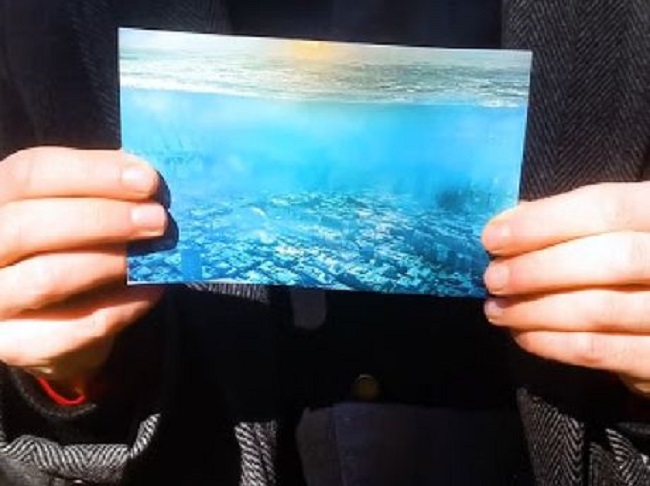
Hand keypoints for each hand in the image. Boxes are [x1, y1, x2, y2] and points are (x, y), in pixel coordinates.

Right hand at [0, 147, 166, 390]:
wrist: (55, 323)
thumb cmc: (69, 249)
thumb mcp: (77, 209)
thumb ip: (102, 191)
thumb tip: (149, 179)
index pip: (30, 173)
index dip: (93, 172)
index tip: (149, 180)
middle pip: (29, 225)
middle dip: (103, 219)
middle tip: (158, 220)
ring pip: (47, 278)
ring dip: (111, 262)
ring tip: (157, 253)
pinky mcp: (14, 344)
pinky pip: (73, 328)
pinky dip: (121, 307)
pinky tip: (153, 290)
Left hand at [482, 182, 649, 397]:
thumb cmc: (630, 270)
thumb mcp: (615, 232)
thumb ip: (571, 222)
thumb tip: (509, 221)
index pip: (608, 207)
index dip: (544, 221)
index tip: (493, 237)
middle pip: (610, 258)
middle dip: (538, 268)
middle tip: (494, 278)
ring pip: (602, 308)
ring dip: (536, 310)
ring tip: (498, 309)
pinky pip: (601, 350)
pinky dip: (553, 343)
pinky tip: (523, 335)